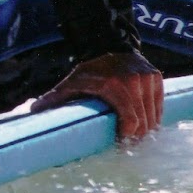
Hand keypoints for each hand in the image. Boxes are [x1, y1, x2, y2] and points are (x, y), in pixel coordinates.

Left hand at [35, 51, 163, 141]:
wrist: (109, 45)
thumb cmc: (89, 70)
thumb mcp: (71, 83)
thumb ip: (55, 98)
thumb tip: (34, 111)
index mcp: (115, 85)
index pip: (131, 121)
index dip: (127, 138)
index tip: (120, 146)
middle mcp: (135, 81)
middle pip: (144, 122)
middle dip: (136, 138)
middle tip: (127, 148)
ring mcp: (148, 79)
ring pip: (153, 116)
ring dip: (146, 131)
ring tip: (134, 140)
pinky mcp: (157, 79)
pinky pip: (158, 107)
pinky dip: (152, 118)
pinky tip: (144, 127)